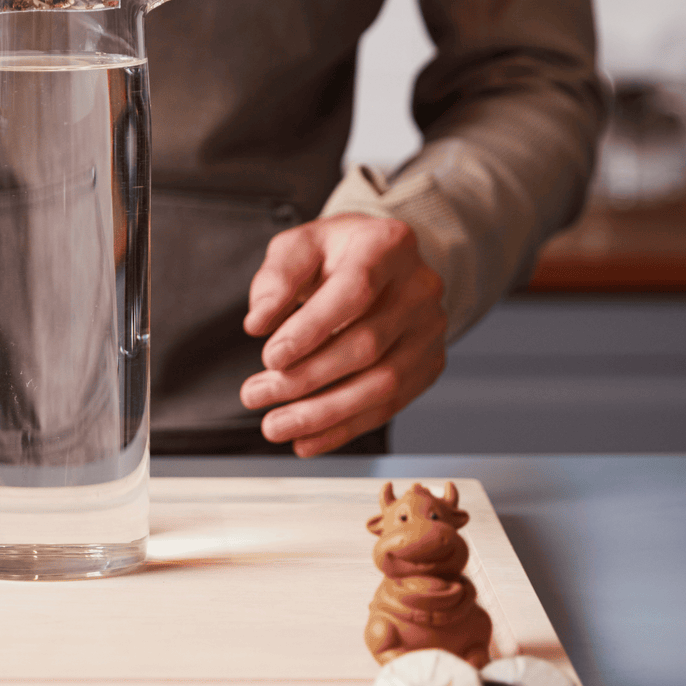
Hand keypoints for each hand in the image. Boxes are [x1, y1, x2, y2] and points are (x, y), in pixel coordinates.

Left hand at [239, 215, 446, 457]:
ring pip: (381, 384)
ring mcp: (430, 330)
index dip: (311, 330)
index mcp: (389, 245)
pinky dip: (344, 428)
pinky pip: (388, 406)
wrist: (381, 262)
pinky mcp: (429, 365)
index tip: (270, 357)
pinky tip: (308, 439)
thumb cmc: (336, 254)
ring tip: (275, 424)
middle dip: (305, 379)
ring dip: (323, 413)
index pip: (354, 292)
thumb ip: (277, 278)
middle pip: (366, 345)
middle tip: (256, 395)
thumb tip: (259, 322)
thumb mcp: (300, 246)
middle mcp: (420, 289)